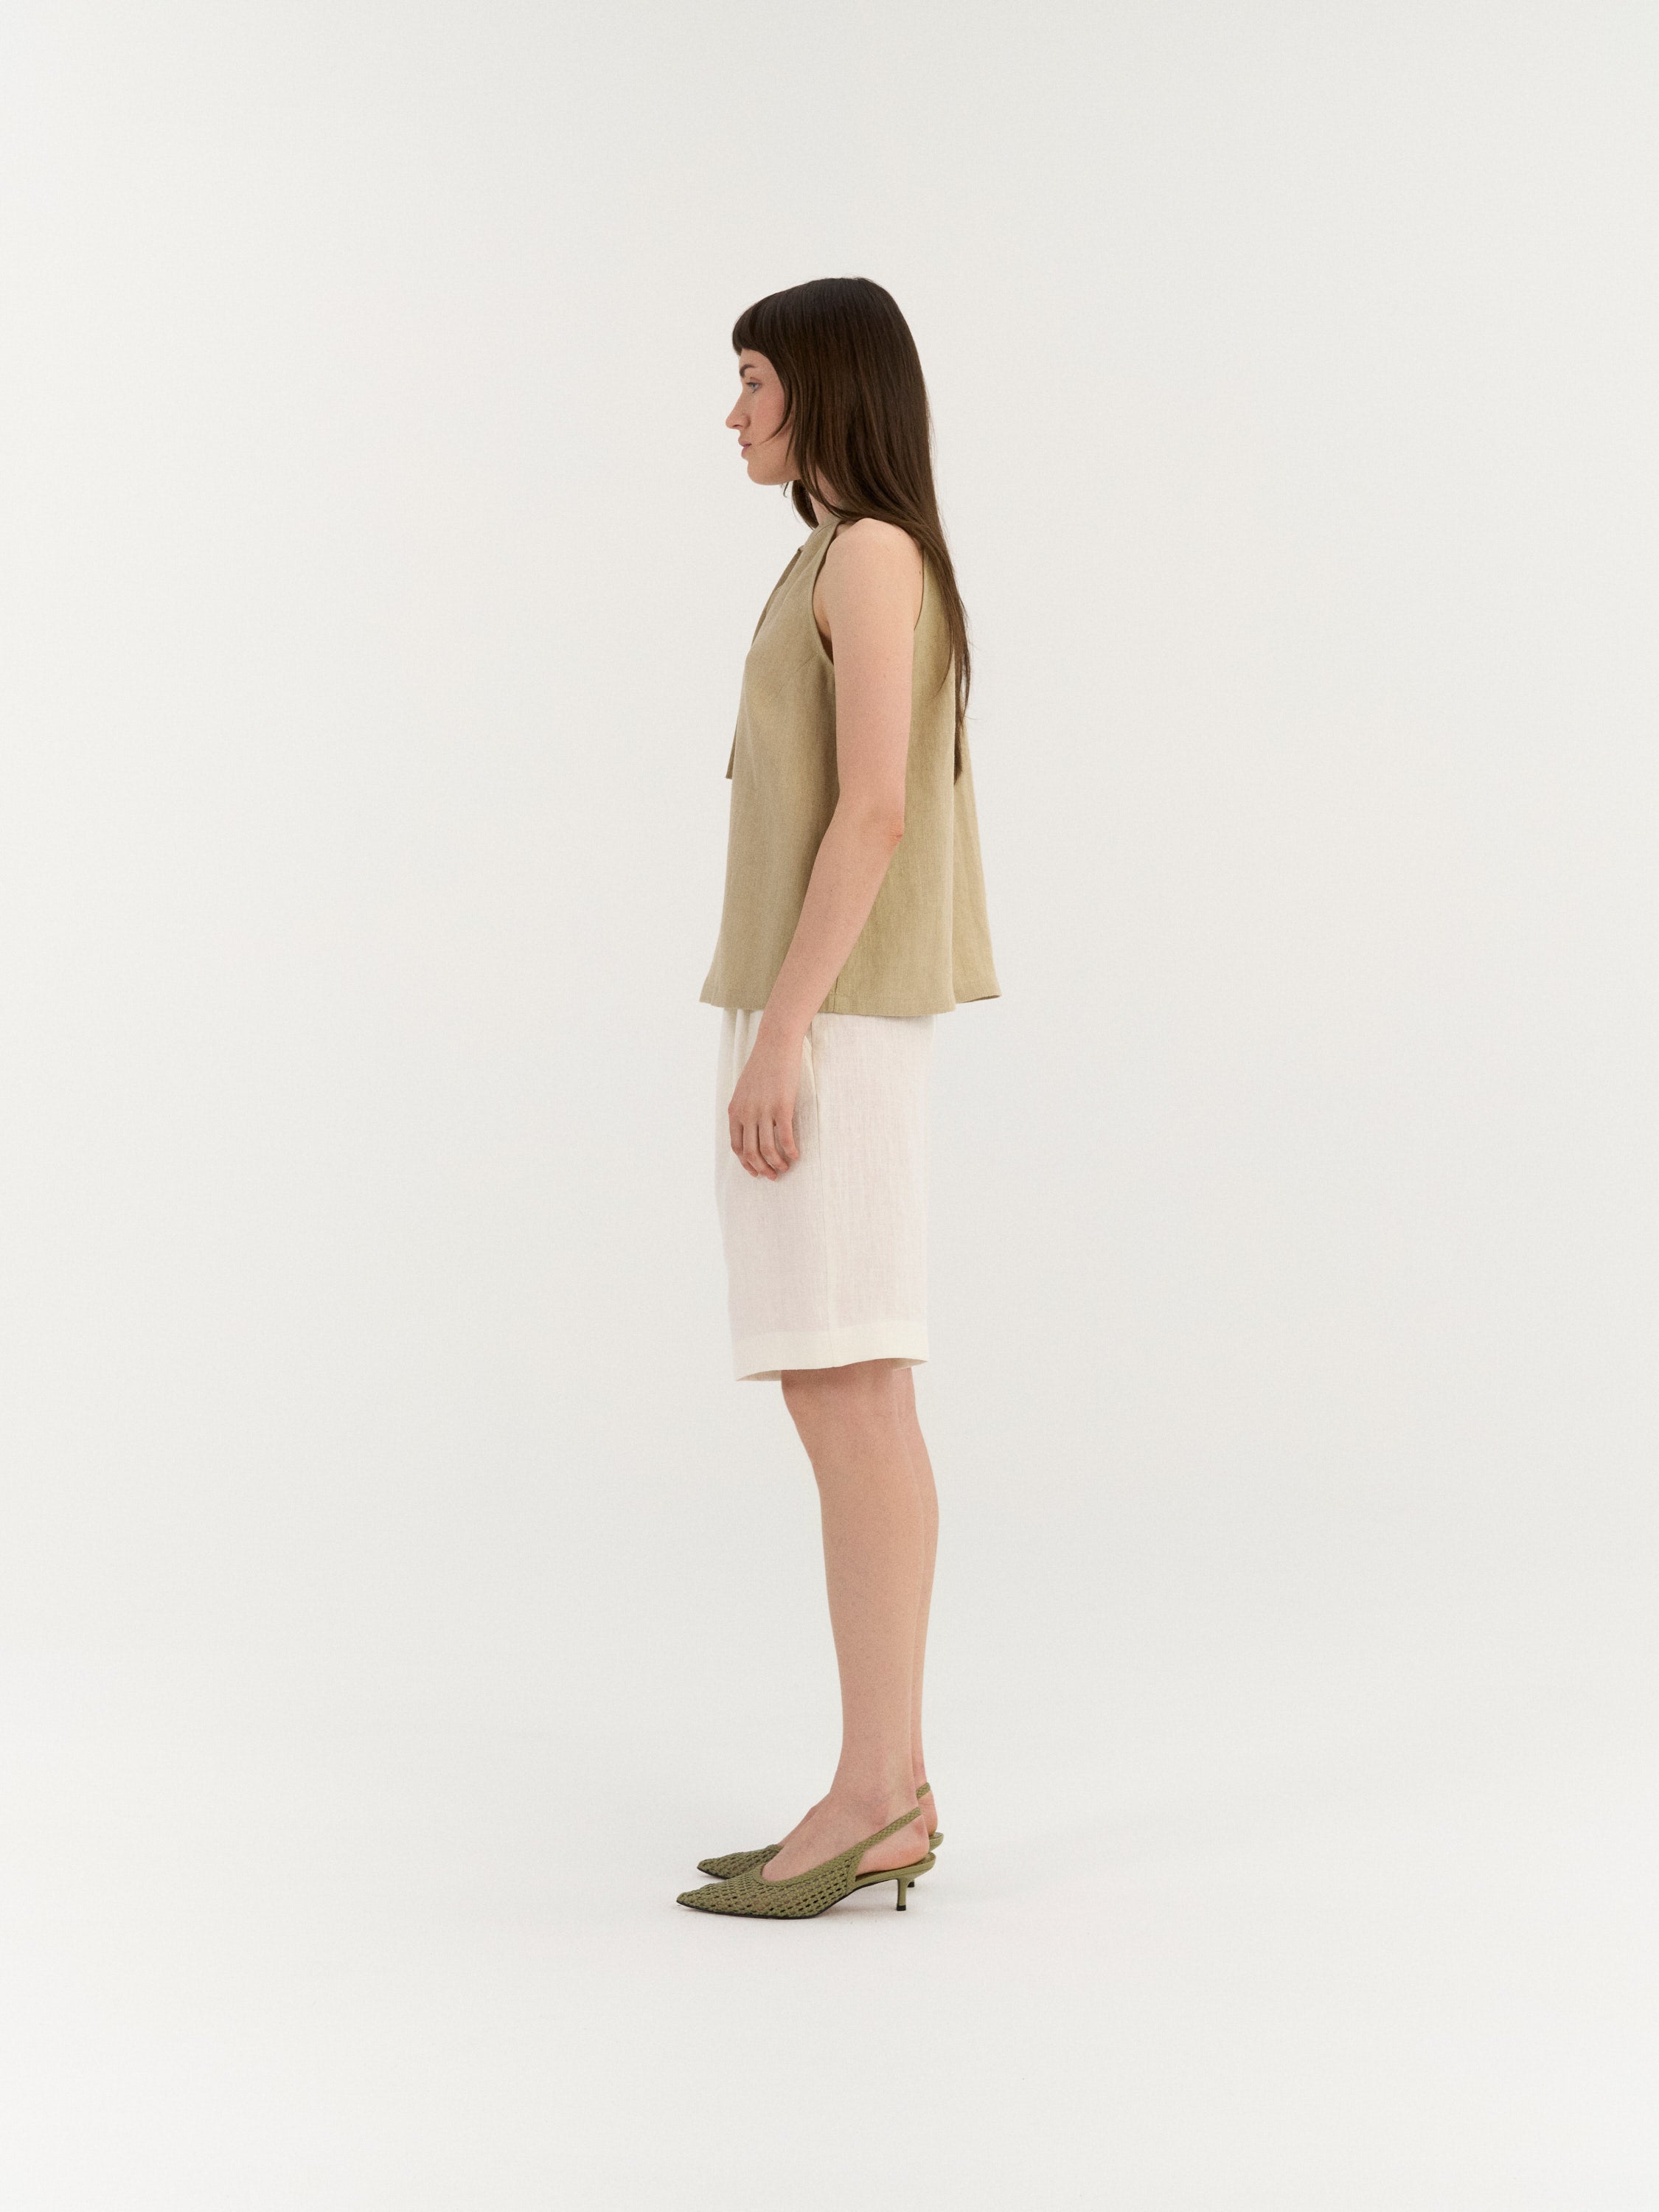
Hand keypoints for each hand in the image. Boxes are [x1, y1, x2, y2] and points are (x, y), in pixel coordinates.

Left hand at [728, 1023, 803, 1179]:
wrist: (775, 1044)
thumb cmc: (763, 1065)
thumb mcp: (745, 1089)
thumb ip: (744, 1109)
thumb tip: (751, 1129)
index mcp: (735, 1110)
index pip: (736, 1147)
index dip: (746, 1164)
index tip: (756, 1172)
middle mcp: (746, 1113)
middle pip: (751, 1152)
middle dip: (762, 1169)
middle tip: (773, 1176)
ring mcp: (763, 1111)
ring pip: (767, 1149)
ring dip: (777, 1164)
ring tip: (786, 1168)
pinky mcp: (782, 1107)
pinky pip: (785, 1138)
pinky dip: (790, 1152)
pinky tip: (796, 1156)